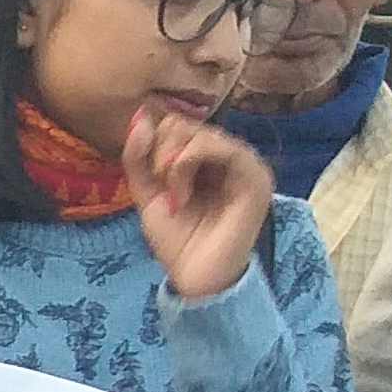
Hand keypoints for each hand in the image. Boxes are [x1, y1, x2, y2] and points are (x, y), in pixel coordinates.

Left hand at [124, 102, 270, 300]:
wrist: (196, 276)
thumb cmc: (177, 238)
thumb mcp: (147, 192)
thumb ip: (138, 156)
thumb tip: (139, 115)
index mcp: (207, 156)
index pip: (174, 124)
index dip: (152, 144)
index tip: (151, 179)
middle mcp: (228, 154)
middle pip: (183, 123)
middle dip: (160, 154)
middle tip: (164, 189)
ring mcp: (244, 162)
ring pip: (199, 132)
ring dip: (173, 163)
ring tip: (175, 196)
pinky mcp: (254, 175)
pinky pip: (222, 146)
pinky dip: (189, 163)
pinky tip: (182, 193)